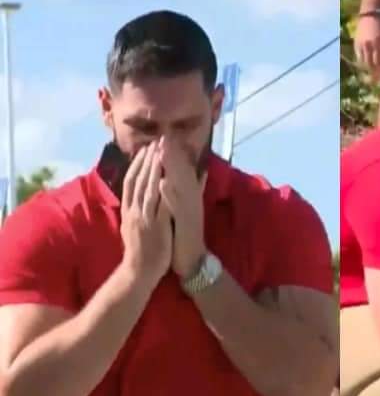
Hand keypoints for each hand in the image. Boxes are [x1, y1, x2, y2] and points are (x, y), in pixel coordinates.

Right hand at [119, 143, 172, 285]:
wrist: (138, 273)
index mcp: (128, 210)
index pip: (130, 182)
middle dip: (147, 160)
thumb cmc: (139, 251)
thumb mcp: (131, 227)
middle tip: (155, 142)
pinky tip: (168, 179)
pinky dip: (163, 192)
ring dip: (154, 170)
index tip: (145, 149)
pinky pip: (160, 206)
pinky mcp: (155, 227)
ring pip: (148, 189)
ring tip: (161, 153)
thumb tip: (133, 197)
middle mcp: (134, 211)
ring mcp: (144, 219)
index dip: (137, 164)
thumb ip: (133, 211)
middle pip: (138, 180)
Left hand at [158, 137, 207, 279]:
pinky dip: (170, 195)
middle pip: (181, 174)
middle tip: (164, 136)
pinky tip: (163, 183)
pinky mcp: (186, 223)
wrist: (192, 259)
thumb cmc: (186, 234)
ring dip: (172, 168)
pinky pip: (176, 207)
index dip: (173, 154)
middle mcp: (190, 201)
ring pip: (180, 186)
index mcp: (188, 197)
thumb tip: (201, 172)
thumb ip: (195, 189)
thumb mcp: (188, 209)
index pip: (181, 171)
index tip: (164, 137)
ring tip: (162, 152)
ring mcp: (189, 211)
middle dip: (172, 155)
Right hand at [353, 13, 379, 81]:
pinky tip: (364, 60)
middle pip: (371, 65)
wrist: (373, 13)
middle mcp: (371, 46)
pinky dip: (362, 60)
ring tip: (369, 69)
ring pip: (364, 62)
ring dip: (367, 67)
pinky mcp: (357, 42)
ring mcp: (363, 44)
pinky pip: (358, 56)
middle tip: (374, 78)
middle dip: (373, 72)